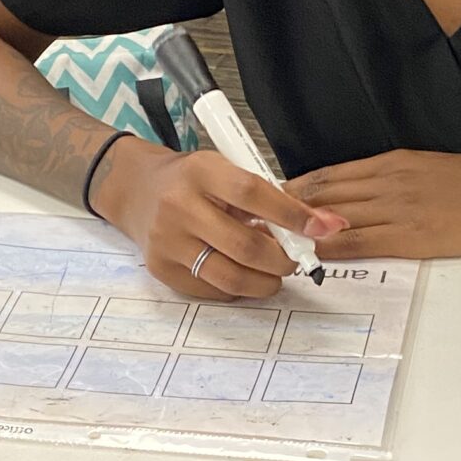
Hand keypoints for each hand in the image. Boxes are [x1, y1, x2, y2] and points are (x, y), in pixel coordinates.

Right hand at [95, 139, 344, 300]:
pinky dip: (238, 288)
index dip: (292, 215)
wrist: (136, 190)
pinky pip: (212, 290)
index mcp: (201, 171)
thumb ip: (268, 197)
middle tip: (295, 260)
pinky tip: (243, 275)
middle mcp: (179, 206)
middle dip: (283, 259)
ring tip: (274, 274)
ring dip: (265, 281)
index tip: (321, 229)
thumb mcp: (225, 171)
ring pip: (230, 276)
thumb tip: (324, 226)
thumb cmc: (193, 180)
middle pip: (245, 245)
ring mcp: (167, 241)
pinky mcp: (161, 269)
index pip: (253, 194)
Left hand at [286, 151, 460, 261]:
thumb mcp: (438, 172)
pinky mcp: (414, 235)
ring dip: (299, 229)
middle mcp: (390, 179)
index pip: (330, 174)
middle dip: (285, 209)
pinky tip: (309, 256)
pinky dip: (329, 248)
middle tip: (257, 224)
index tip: (271, 202)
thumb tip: (373, 199)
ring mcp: (400, 207)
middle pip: (322, 192)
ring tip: (270, 242)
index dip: (295, 189)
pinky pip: (359, 241)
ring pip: (333, 215)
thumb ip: (402, 182)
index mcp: (396, 161)